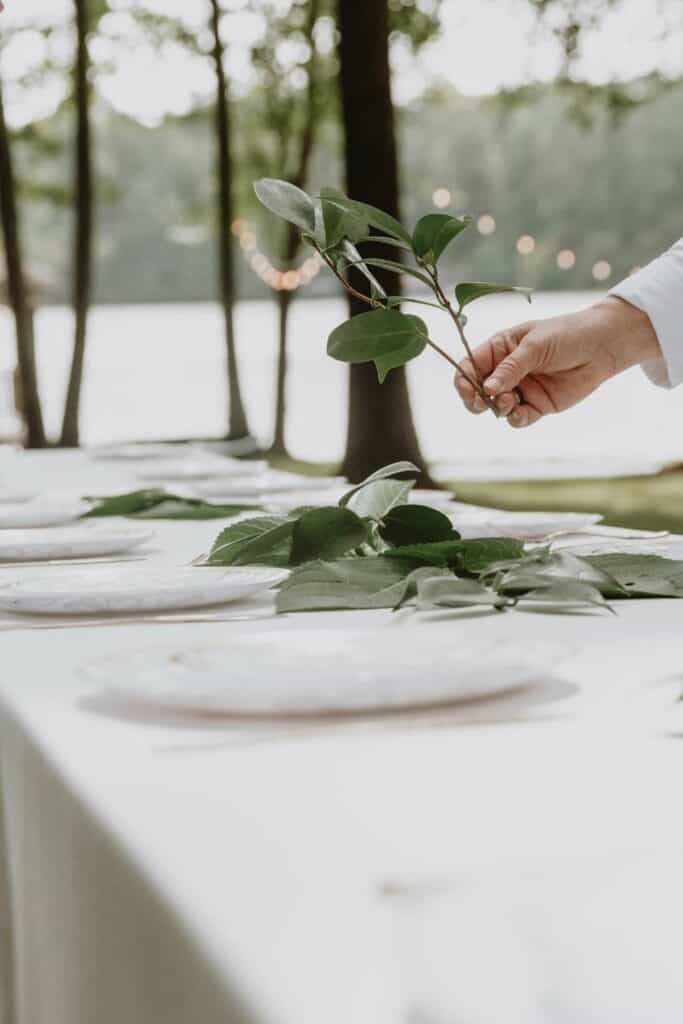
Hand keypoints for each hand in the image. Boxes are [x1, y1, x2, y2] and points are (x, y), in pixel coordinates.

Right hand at [454, 297, 660, 427]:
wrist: (603, 346)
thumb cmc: (567, 335)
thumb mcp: (535, 346)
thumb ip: (510, 368)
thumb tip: (486, 390)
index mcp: (500, 349)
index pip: (470, 366)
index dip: (464, 380)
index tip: (469, 390)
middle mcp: (507, 370)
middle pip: (477, 390)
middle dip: (476, 399)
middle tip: (483, 402)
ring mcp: (521, 389)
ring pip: (496, 407)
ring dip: (498, 408)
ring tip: (509, 402)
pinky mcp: (537, 405)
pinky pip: (518, 418)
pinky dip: (515, 419)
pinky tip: (520, 413)